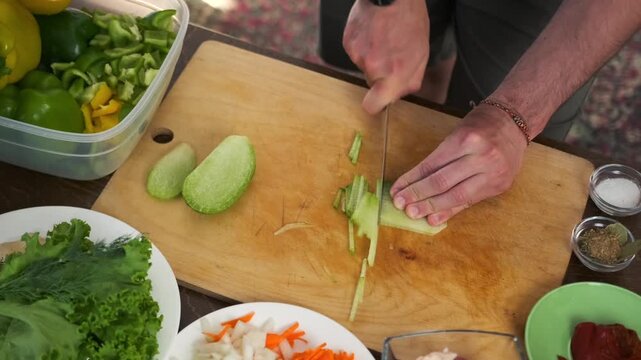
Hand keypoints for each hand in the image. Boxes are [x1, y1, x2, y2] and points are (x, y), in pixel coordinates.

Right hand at [343, 0, 428, 113]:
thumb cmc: (410, 22)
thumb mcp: (421, 54)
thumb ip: (411, 81)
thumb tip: (398, 95)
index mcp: (393, 75)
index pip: (372, 106)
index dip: (375, 105)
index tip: (378, 100)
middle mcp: (372, 68)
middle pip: (371, 83)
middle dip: (379, 74)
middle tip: (391, 54)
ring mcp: (357, 55)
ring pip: (364, 66)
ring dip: (372, 56)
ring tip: (383, 38)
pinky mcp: (348, 42)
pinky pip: (356, 52)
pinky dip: (363, 45)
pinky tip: (373, 32)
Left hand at [389, 104, 528, 225]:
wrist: (515, 122)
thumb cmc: (480, 125)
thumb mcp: (457, 133)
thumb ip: (439, 158)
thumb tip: (414, 182)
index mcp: (465, 140)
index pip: (432, 165)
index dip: (411, 180)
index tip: (396, 190)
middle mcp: (480, 157)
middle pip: (442, 182)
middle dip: (418, 195)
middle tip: (400, 204)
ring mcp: (492, 173)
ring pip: (456, 195)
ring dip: (431, 207)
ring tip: (413, 213)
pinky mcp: (499, 186)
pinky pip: (470, 202)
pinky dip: (451, 211)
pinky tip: (435, 218)